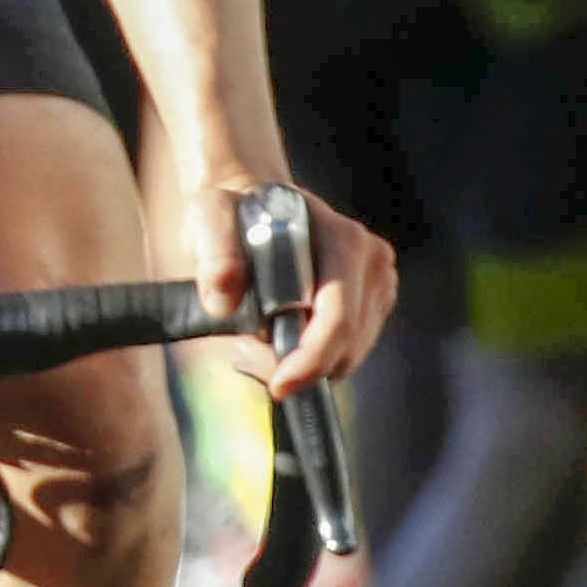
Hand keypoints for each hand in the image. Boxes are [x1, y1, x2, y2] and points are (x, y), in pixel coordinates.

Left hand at [197, 180, 392, 395]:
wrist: (251, 202)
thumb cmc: (232, 212)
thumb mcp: (209, 219)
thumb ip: (214, 255)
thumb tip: (224, 301)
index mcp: (342, 239)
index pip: (339, 318)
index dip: (310, 360)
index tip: (277, 384)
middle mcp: (370, 259)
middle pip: (348, 345)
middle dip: (299, 366)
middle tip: (245, 353)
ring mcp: (377, 281)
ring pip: (349, 355)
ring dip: (304, 363)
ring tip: (257, 339)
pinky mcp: (374, 301)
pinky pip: (348, 350)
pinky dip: (315, 357)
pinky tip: (281, 335)